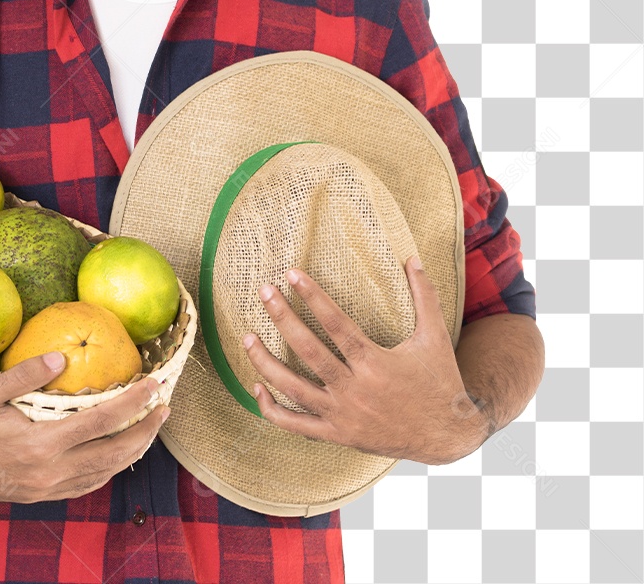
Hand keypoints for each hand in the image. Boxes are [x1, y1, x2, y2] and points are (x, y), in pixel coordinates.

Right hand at [0, 352, 169, 501]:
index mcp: (38, 446)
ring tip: (149, 428)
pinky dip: (107, 469)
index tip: (154, 385)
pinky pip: (83, 486)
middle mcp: (46, 474)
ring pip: (102, 474)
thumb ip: (25, 375)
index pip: (101, 422)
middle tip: (165, 408)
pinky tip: (113, 454)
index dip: (133, 403)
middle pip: (113, 454)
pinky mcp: (35, 495)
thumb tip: (63, 357)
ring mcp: (42, 490)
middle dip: (144, 431)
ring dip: (132, 451)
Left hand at [242, 256, 482, 465]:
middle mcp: (356, 390)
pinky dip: (272, 409)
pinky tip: (255, 386)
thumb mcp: (435, 336)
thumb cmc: (439, 380)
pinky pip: (297, 426)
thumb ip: (424, 296)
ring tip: (246, 337)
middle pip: (309, 352)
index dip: (312, 296)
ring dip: (265, 363)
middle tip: (264, 291)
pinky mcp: (338, 436)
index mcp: (376, 363)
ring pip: (294, 390)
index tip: (291, 274)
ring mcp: (344, 416)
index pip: (336, 324)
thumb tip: (414, 257)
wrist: (448, 436)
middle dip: (282, 319)